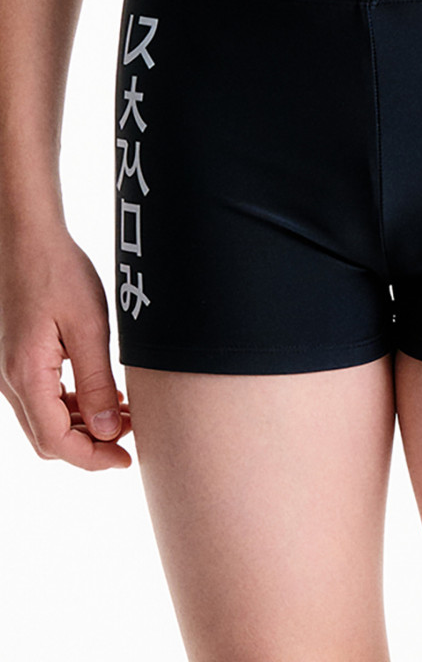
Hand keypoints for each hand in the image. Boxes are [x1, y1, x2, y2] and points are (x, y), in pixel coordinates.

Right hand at [0, 222, 131, 469]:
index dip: (93, 458)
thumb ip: (97, 383)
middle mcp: (11, 380)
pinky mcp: (19, 358)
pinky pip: (43, 397)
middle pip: (48, 438)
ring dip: (84, 426)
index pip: (57, 442)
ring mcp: (12, 370)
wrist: (28, 239)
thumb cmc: (59, 274)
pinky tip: (104, 394)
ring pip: (45, 420)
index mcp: (26, 375)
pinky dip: (72, 406)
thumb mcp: (88, 328)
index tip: (127, 460)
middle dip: (91, 446)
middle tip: (132, 437)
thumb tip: (110, 432)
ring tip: (125, 415)